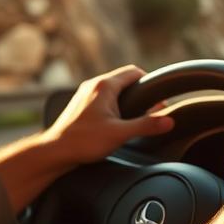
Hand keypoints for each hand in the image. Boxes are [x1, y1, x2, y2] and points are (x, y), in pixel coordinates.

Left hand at [41, 65, 174, 167]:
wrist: (55, 151)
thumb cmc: (84, 142)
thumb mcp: (120, 134)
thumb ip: (146, 126)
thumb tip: (169, 120)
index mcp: (105, 86)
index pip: (134, 72)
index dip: (150, 83)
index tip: (159, 99)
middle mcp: (94, 85)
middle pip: (124, 79)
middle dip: (140, 93)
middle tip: (150, 110)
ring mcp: (85, 94)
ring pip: (113, 89)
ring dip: (127, 99)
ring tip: (135, 117)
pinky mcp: (81, 104)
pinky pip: (103, 97)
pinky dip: (114, 105)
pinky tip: (116, 122)